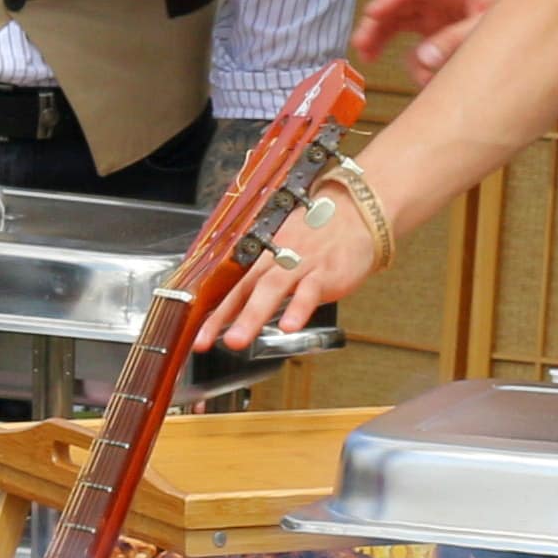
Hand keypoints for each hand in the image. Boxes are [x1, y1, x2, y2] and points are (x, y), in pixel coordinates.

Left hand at [202, 173, 387, 350]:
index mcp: (266, 256)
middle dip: (224, 317)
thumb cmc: (322, 235)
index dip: (214, 313)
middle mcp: (278, 258)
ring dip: (252, 315)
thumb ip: (267, 276)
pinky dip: (298, 309)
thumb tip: (244, 304)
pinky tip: (288, 326)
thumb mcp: (288, 250)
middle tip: (205, 342)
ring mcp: (301, 264)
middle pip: (245, 288)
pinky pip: (310, 291)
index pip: (233, 287)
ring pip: (272, 289)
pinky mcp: (326, 272)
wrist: (358, 214)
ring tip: (237, 341)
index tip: (198, 338)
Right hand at [353, 0, 507, 88]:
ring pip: (399, 23)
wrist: (535, 32)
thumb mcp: (488, 26)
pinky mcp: (438, 37)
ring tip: (367, 57)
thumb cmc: (517, 18)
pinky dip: (410, 61)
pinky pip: (414, 46)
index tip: (372, 12)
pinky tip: (415, 76)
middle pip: (399, 4)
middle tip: (361, 42)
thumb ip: (456, 40)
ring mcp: (437, 18)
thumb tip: (423, 58)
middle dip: (377, 22)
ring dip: (382, 40)